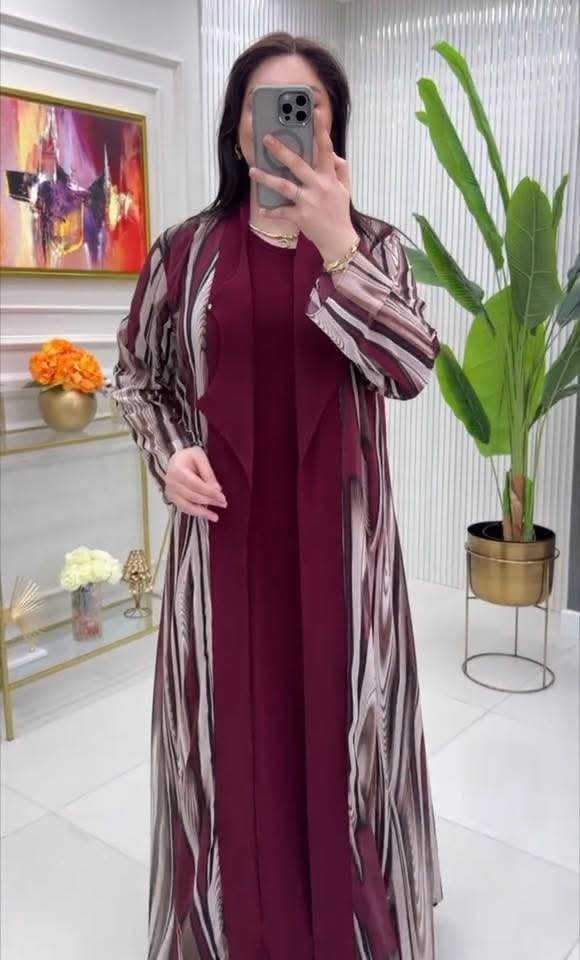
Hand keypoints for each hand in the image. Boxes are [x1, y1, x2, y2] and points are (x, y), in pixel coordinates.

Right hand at [165, 447, 226, 521]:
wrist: (175, 460)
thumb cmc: (188, 456)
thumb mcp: (200, 456)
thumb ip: (208, 472)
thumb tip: (216, 489)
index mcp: (177, 469)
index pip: (196, 484)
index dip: (209, 492)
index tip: (222, 497)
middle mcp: (171, 482)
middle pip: (193, 496)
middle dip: (210, 501)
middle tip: (224, 503)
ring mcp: (170, 492)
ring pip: (187, 506)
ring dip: (203, 512)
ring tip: (215, 516)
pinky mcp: (172, 498)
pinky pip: (184, 509)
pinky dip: (196, 513)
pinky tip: (206, 515)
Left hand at [248, 109, 358, 262]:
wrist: (339, 241)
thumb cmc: (339, 212)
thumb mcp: (345, 188)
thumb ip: (341, 168)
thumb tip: (333, 154)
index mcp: (329, 177)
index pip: (326, 149)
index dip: (320, 130)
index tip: (314, 113)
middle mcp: (319, 187)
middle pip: (298, 164)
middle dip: (281, 150)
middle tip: (267, 138)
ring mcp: (309, 202)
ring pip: (285, 186)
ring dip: (266, 178)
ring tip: (252, 171)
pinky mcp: (301, 217)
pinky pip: (282, 212)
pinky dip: (271, 211)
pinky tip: (261, 208)